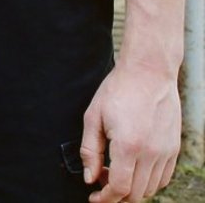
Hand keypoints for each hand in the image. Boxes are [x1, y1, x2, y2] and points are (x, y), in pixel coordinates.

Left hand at [82, 61, 180, 201]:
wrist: (148, 73)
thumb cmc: (117, 91)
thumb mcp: (93, 117)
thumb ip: (89, 151)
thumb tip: (90, 178)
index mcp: (128, 145)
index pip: (119, 188)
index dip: (105, 198)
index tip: (94, 198)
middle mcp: (151, 152)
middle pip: (136, 194)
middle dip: (116, 196)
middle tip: (101, 181)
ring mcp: (166, 152)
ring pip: (150, 189)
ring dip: (132, 190)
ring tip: (115, 173)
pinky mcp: (174, 148)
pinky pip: (163, 178)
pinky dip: (148, 182)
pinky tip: (133, 169)